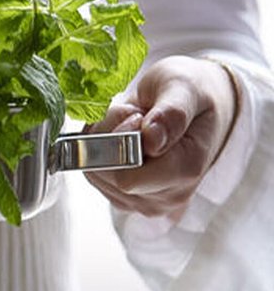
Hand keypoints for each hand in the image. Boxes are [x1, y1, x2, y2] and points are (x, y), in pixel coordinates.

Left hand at [83, 56, 238, 221]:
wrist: (196, 107)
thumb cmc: (189, 94)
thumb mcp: (184, 88)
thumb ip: (171, 113)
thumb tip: (152, 139)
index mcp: (186, 171)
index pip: (126, 176)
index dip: (120, 141)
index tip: (137, 114)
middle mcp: (169, 197)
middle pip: (108, 174)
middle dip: (108, 139)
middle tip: (132, 114)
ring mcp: (148, 202)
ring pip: (97, 173)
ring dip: (103, 143)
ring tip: (130, 125)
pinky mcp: (129, 199)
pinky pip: (95, 175)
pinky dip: (100, 152)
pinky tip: (121, 137)